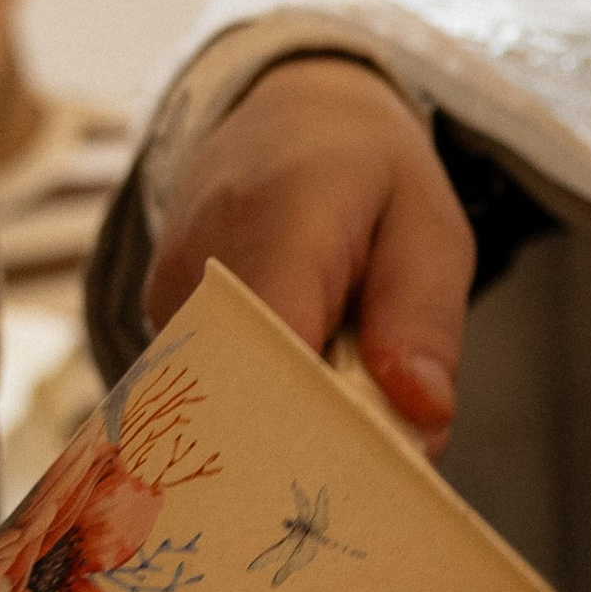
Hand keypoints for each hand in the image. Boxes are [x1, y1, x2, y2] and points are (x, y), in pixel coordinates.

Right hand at [142, 55, 472, 447]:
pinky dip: (262, 408)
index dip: (318, 431)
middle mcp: (202, 262)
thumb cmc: (372, 175)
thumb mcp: (430, 230)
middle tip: (367, 479)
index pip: (279, 355)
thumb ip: (426, 321)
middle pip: (242, 399)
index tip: (366, 481)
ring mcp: (168, 293)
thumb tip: (421, 420)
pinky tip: (301, 393)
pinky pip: (209, 392)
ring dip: (288, 427)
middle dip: (307, 451)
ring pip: (223, 406)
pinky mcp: (160, 318)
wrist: (287, 110)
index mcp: (280, 222)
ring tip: (341, 409)